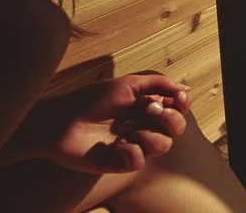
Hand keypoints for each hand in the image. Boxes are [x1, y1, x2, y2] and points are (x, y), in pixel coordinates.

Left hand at [41, 74, 191, 173]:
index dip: (183, 105)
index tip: (178, 99)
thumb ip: (158, 83)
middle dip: (169, 119)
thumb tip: (185, 89)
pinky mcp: (119, 162)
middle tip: (148, 110)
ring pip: (163, 146)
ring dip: (147, 134)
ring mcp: (133, 144)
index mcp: (147, 107)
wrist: (60, 121)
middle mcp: (143, 126)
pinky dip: (131, 150)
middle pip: (176, 129)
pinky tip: (116, 143)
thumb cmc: (91, 99)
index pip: (178, 109)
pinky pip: (139, 161)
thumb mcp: (127, 84)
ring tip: (124, 127)